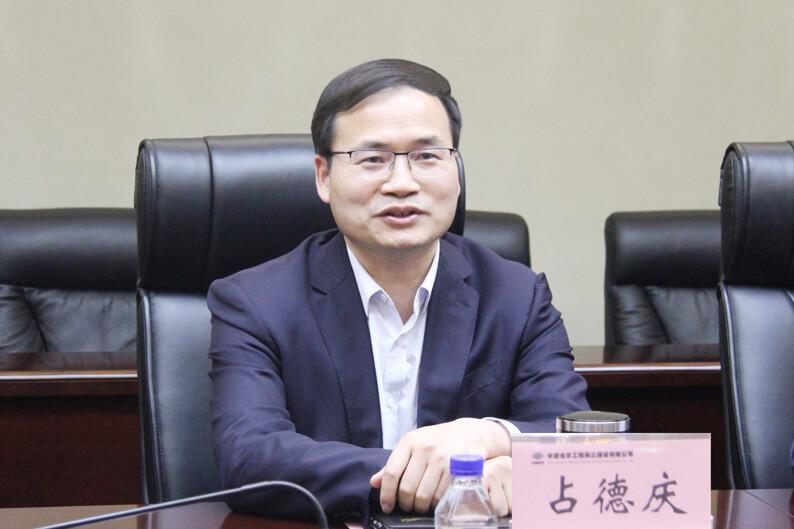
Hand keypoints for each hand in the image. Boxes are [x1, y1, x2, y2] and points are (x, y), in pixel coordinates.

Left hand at [369, 418, 510, 513]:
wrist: (471, 433)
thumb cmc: (438, 441)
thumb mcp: (414, 445)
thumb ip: (394, 463)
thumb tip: (375, 482)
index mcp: (410, 441)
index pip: (391, 473)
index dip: (386, 494)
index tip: (387, 506)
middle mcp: (425, 448)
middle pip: (407, 488)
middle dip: (405, 504)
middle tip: (408, 507)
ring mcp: (442, 458)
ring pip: (423, 496)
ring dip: (420, 507)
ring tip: (421, 505)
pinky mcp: (457, 469)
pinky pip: (441, 496)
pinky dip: (436, 504)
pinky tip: (435, 501)